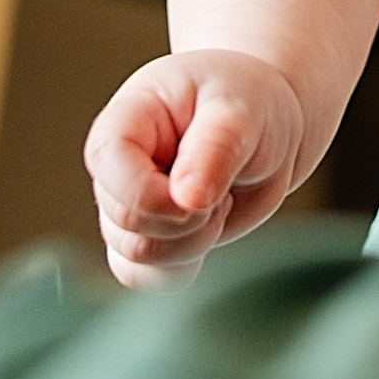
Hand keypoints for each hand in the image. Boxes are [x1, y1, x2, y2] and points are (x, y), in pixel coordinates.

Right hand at [85, 48, 304, 284]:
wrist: (269, 124)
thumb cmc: (247, 100)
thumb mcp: (240, 110)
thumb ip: (214, 150)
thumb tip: (187, 200)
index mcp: (125, 122)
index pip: (109, 169)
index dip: (153, 196)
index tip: (202, 192)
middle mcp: (118, 167)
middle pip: (126, 224)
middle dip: (187, 221)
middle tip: (224, 186)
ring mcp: (130, 206)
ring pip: (137, 258)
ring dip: (193, 241)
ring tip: (219, 198)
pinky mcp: (150, 238)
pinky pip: (146, 278)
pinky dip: (184, 266)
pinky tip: (210, 226)